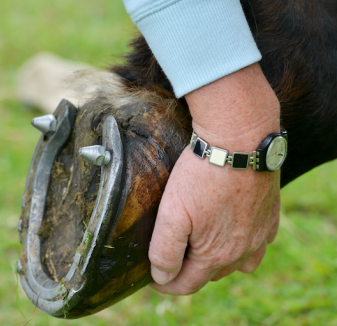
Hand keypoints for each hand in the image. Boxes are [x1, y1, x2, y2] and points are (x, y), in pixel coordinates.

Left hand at [149, 63, 280, 293]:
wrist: (239, 140)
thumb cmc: (202, 176)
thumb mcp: (172, 214)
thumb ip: (165, 251)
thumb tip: (162, 276)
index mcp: (216, 255)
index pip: (187, 284)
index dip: (167, 285)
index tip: (154, 279)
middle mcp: (242, 251)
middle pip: (211, 274)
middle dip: (189, 272)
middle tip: (173, 259)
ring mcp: (259, 234)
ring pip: (236, 263)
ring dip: (216, 262)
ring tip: (200, 249)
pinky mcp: (269, 215)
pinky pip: (258, 244)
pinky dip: (243, 246)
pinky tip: (233, 233)